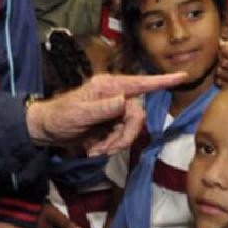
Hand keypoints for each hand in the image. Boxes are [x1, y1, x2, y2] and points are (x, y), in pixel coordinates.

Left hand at [26, 72, 185, 155]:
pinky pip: (120, 137)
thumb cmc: (59, 117)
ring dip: (115, 144)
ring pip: (129, 129)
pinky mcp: (109, 123)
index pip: (140, 83)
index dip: (162, 81)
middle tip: (106, 150)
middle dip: (124, 137)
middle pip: (136, 117)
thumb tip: (125, 101)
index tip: (182, 76)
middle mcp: (114, 95)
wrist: (45, 130)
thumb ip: (103, 109)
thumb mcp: (79, 114)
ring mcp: (113, 110)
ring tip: (95, 151)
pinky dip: (109, 146)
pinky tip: (94, 149)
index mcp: (109, 86)